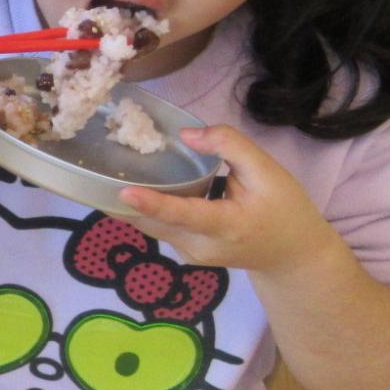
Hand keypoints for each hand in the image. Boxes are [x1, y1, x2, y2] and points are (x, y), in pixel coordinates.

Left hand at [116, 124, 336, 277]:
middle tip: (96, 174)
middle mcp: (201, 246)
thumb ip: (228, 145)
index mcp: (226, 226)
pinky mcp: (186, 253)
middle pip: (155, 222)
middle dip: (124, 202)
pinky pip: (159, 229)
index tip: (124, 192)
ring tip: (106, 177)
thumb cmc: (283, 208)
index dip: (154, 204)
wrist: (292, 255)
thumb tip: (186, 134)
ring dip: (131, 205)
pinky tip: (134, 189)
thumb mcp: (266, 170)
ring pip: (153, 227)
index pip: (184, 215)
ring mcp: (191, 254)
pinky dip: (146, 210)